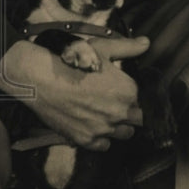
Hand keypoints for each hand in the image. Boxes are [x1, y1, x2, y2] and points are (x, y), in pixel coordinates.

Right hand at [0, 36, 149, 150]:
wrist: (42, 78)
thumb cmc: (73, 61)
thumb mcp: (103, 49)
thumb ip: (128, 48)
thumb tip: (146, 43)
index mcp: (129, 91)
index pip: (140, 100)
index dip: (128, 97)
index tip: (117, 92)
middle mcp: (120, 112)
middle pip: (136, 120)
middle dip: (128, 113)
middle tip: (111, 105)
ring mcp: (104, 128)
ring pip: (123, 134)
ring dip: (117, 127)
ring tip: (103, 116)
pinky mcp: (86, 140)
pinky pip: (104, 146)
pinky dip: (100, 138)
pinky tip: (92, 126)